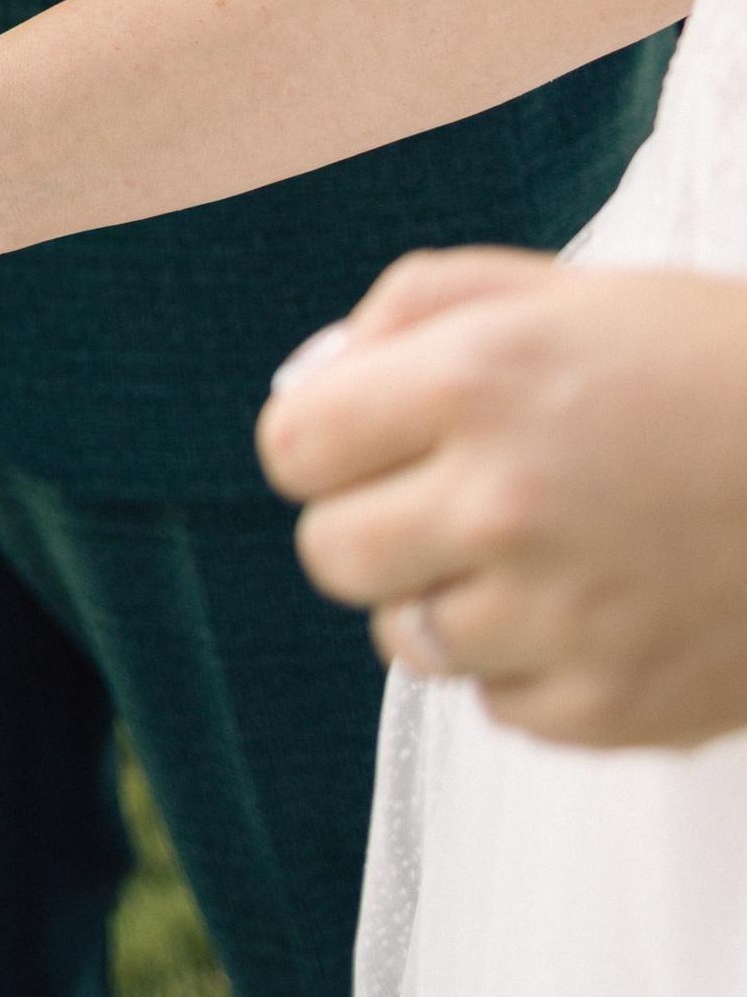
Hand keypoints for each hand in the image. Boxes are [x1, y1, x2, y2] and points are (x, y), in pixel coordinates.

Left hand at [258, 248, 746, 747]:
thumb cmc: (716, 367)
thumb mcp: (561, 291)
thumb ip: (408, 316)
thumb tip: (304, 384)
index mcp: (476, 380)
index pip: (291, 444)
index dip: (325, 439)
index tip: (367, 439)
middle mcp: (502, 501)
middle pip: (330, 553)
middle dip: (373, 523)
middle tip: (452, 499)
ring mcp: (557, 616)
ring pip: (406, 640)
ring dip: (450, 599)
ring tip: (544, 552)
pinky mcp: (611, 705)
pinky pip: (497, 704)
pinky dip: (532, 665)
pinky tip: (600, 605)